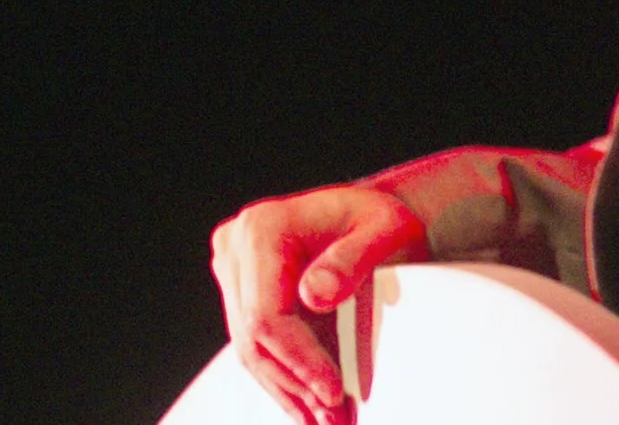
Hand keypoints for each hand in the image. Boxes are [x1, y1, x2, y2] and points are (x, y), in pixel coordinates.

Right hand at [208, 184, 425, 424]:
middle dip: (295, 385)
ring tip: (325, 421)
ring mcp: (233, 268)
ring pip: (248, 347)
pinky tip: (308, 401)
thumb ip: (352, 259)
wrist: (371, 215)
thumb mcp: (385, 231)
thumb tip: (313, 295)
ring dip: (287, 389)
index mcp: (261, 228)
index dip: (299, 361)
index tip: (333, 391)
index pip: (266, 315)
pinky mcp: (240, 288)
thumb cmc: (382, 221)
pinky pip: (254, 342)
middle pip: (251, 337)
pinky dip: (283, 375)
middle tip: (333, 419)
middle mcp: (236, 246)